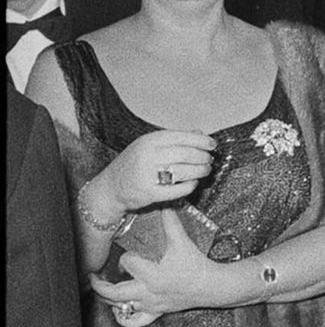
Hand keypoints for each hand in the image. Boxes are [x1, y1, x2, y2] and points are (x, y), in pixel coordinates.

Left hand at [90, 208, 225, 319]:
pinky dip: (123, 317)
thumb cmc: (196, 263)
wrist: (211, 286)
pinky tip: (118, 309)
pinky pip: (135, 321)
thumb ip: (170, 221)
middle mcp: (148, 292)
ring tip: (101, 289)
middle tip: (93, 276)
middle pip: (114, 293)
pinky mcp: (156, 312)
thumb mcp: (183, 240)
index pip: (127, 263)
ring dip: (108, 299)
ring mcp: (150, 304)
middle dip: (99, 285)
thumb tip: (163, 203)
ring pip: (120, 307)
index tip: (128, 251)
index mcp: (152, 274)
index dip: (125, 256)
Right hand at [95, 130, 216, 216]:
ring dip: (199, 171)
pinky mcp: (149, 193)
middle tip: (210, 160)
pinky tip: (193, 183)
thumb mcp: (147, 146)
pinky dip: (188, 186)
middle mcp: (147, 156)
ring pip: (183, 171)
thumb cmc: (131, 164)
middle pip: (185, 154)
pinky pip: (176, 190)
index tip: (213, 145)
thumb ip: (172, 139)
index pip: (181, 137)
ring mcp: (147, 175)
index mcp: (148, 141)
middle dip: (202, 157)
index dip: (201, 141)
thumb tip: (199, 133)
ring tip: (205, 171)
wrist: (109, 187)